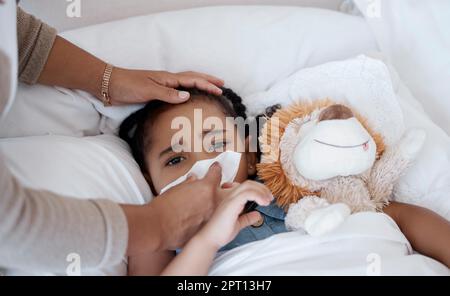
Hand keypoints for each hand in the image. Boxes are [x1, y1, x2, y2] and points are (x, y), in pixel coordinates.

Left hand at [108, 68, 223, 104]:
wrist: (109, 85)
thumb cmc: (128, 86)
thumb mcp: (148, 90)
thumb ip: (167, 94)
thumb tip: (188, 95)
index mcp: (167, 78)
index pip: (192, 80)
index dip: (207, 84)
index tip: (220, 89)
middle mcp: (167, 80)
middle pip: (192, 78)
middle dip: (208, 80)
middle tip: (222, 84)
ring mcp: (162, 85)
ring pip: (186, 83)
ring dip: (199, 84)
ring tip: (210, 88)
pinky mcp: (156, 92)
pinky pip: (177, 91)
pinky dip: (187, 91)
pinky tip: (188, 97)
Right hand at [121, 163, 224, 254]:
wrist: (159, 227)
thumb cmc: (164, 207)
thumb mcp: (176, 188)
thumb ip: (189, 183)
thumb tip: (193, 180)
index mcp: (206, 187)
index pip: (216, 173)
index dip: (215, 169)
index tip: (216, 168)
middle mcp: (213, 201)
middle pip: (227, 191)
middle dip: (224, 189)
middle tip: (218, 189)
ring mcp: (212, 216)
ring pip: (222, 208)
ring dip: (216, 205)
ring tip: (206, 206)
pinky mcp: (208, 228)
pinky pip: (212, 221)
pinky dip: (208, 218)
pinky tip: (199, 219)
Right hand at [196, 181, 273, 249]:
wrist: (210, 239)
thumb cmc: (221, 232)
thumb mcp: (238, 224)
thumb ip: (247, 218)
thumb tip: (257, 215)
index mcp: (231, 199)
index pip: (246, 186)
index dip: (258, 189)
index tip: (267, 199)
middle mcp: (229, 196)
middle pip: (248, 183)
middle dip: (262, 188)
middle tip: (270, 198)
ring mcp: (230, 199)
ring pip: (248, 186)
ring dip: (261, 191)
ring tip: (268, 200)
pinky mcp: (231, 204)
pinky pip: (246, 194)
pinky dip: (257, 195)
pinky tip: (263, 203)